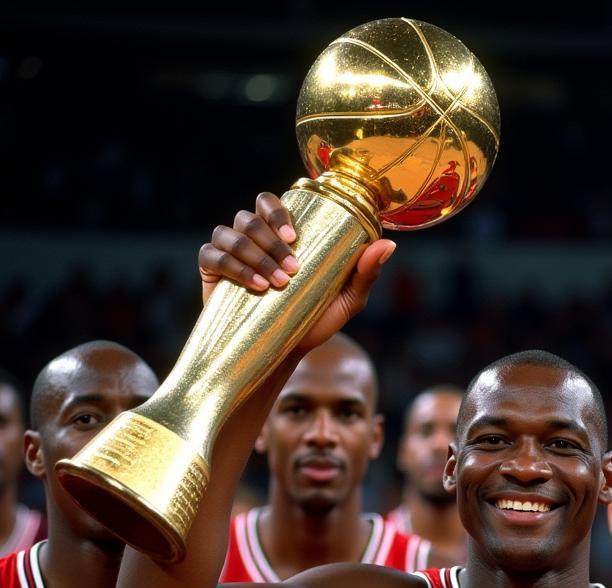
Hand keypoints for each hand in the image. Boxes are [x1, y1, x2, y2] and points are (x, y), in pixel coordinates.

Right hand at [198, 192, 395, 349]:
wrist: (285, 352)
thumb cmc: (316, 321)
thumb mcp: (347, 299)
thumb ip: (365, 273)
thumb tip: (389, 244)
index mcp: (280, 234)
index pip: (269, 202)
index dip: (278, 212)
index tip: (295, 237)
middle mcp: (253, 237)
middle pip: (249, 217)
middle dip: (270, 242)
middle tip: (292, 271)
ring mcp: (230, 252)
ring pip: (231, 234)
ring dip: (255, 256)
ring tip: (277, 285)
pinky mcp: (212, 272)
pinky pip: (212, 256)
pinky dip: (233, 267)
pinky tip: (256, 287)